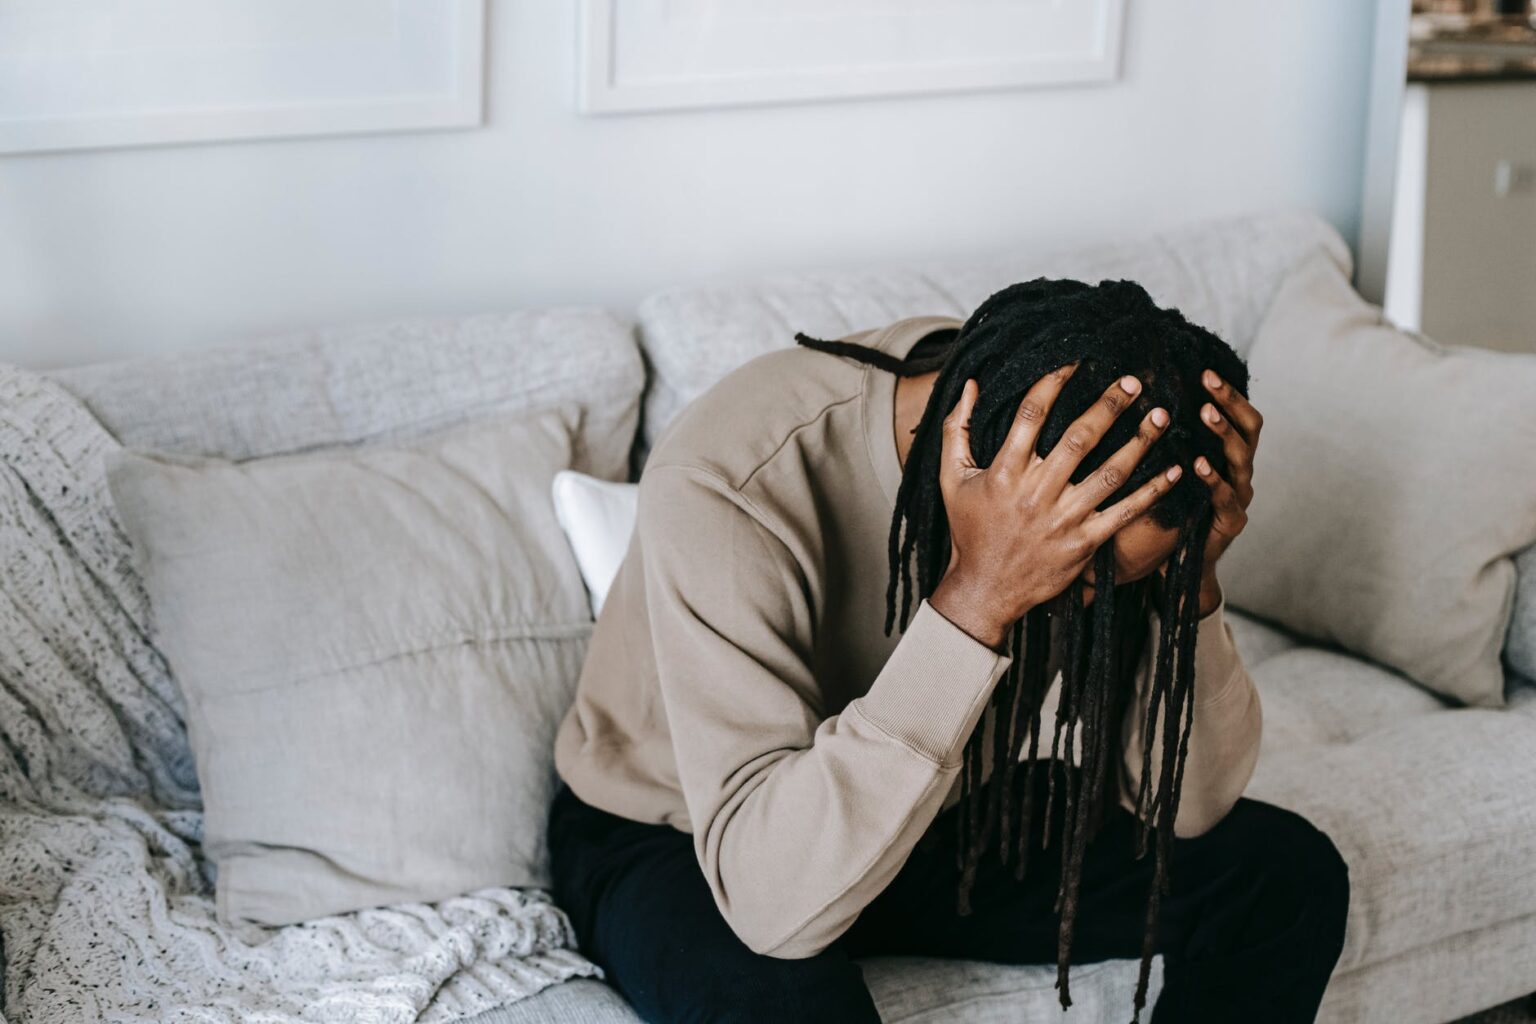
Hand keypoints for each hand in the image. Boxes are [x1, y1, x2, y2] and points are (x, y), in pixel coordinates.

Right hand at [929, 363, 1183, 649]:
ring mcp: (1064, 519)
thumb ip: (957, 430)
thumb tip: (968, 385)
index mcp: (1005, 472)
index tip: (1076, 359)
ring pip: (1110, 473)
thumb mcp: (951, 478)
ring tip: (1160, 415)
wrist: (985, 590)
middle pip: (1080, 438)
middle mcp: (1037, 492)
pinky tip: (1174, 470)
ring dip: (1139, 442)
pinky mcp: (1085, 543)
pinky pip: (1125, 513)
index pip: (1032, 415)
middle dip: (1109, 405)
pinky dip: (1152, 492)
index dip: (1054, 382)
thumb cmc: (969, 531)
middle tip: (1133, 381)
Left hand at [1165, 368, 1262, 615]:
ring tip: (1205, 414)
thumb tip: (1139, 402)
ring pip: (1241, 458)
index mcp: (1228, 455)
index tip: (1205, 370)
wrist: (1177, 565)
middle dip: (1230, 401)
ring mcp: (1240, 496)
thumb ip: (1165, 440)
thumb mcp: (1168, 469)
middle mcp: (1240, 471)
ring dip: (1223, 433)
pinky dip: (1213, 479)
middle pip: (1249, 427)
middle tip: (1208, 380)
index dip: (1227, 392)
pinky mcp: (1231, 522)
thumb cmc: (1170, 510)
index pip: (1238, 414)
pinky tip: (1198, 464)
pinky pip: (1226, 497)